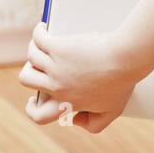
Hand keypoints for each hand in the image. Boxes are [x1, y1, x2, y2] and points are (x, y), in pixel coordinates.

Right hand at [19, 22, 143, 133]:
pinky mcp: (58, 47)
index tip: (34, 100)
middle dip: (29, 72)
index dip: (32, 109)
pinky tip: (43, 28)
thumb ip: (94, 124)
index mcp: (66, 102)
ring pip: (32, 56)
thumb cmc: (123, 81)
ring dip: (34, 48)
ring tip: (41, 41)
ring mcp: (55, 66)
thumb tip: (75, 120)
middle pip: (27, 79)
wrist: (126, 58)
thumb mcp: (112, 111)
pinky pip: (38, 39)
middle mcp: (56, 86)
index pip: (39, 115)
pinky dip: (38, 32)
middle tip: (36, 65)